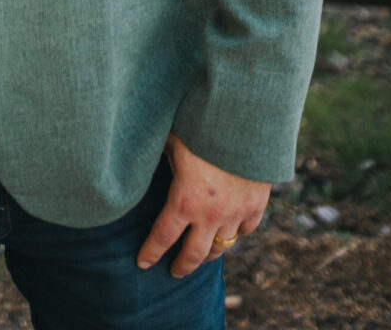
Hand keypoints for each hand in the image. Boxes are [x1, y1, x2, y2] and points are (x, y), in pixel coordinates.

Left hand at [136, 133, 269, 277]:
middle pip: (193, 255)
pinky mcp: (256, 205)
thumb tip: (134, 150)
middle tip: (174, 272)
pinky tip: (229, 231)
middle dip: (182, 266)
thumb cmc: (200, 124)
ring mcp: (236, 212)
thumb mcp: (171, 139)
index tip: (142, 263)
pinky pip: (245, 230)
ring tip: (201, 256)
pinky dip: (235, 233)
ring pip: (221, 246)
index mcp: (184, 199)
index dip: (150, 253)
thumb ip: (158, 155)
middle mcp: (210, 214)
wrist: (246, 120)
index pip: (162, 237)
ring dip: (209, 254)